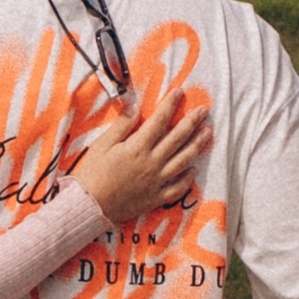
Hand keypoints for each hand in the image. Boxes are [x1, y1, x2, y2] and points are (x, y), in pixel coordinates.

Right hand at [69, 85, 212, 228]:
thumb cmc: (92, 174)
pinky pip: (177, 188)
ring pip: (183, 160)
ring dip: (197, 145)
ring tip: (208, 133)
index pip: (159, 121)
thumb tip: (135, 106)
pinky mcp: (156, 197)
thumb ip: (122, 126)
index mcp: (138, 147)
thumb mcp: (102, 145)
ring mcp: (157, 181)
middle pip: (177, 138)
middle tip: (204, 111)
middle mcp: (152, 163)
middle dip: (192, 122)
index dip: (170, 105)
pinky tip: (194, 170)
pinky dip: (188, 179)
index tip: (180, 92)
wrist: (90, 206)